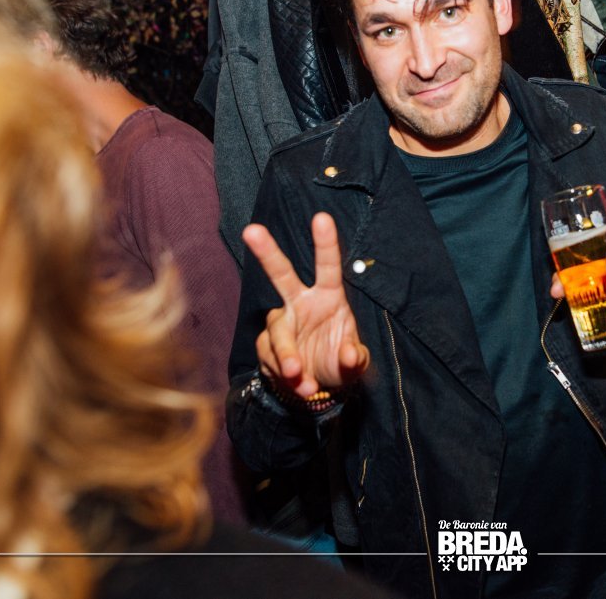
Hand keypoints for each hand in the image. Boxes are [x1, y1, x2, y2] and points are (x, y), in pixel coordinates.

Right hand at [243, 213, 369, 399]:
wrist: (318, 387)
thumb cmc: (338, 361)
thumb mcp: (354, 363)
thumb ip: (354, 358)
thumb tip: (348, 354)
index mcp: (328, 296)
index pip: (327, 266)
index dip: (325, 243)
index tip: (322, 217)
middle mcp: (300, 303)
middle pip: (281, 274)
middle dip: (266, 251)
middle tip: (251, 230)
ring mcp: (281, 322)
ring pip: (277, 332)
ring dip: (287, 356)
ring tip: (301, 378)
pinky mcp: (265, 344)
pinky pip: (269, 357)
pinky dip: (283, 374)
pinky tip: (298, 383)